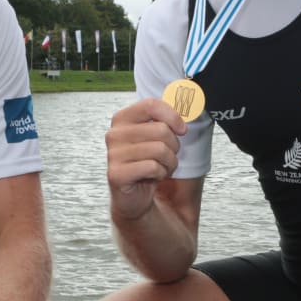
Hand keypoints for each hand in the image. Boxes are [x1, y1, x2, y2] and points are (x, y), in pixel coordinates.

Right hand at [104, 99, 186, 220]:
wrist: (134, 195)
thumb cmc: (147, 162)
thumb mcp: (156, 137)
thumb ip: (165, 119)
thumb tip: (187, 106)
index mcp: (122, 119)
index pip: (150, 105)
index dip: (172, 116)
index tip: (182, 129)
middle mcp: (114, 134)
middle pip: (161, 129)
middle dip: (173, 146)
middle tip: (167, 156)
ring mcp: (113, 154)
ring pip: (160, 149)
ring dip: (169, 162)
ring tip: (160, 167)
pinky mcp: (116, 174)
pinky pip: (153, 167)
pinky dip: (160, 173)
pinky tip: (153, 177)